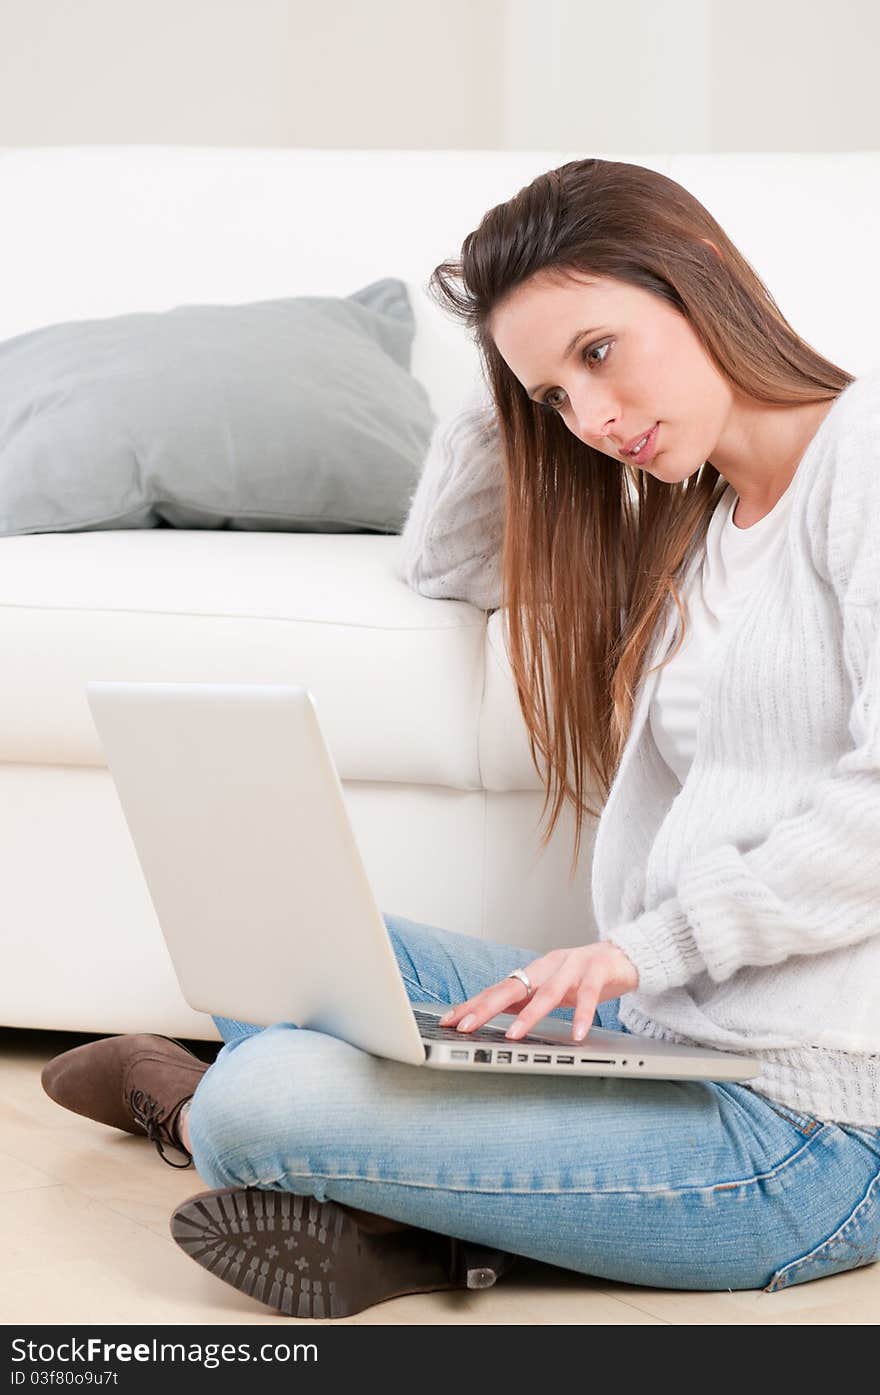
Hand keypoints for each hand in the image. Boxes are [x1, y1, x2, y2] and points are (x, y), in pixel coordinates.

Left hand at [438, 941, 638, 1043]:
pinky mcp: (599, 970)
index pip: (498, 989)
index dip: (474, 1005)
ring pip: (550, 993)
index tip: (449, 1021)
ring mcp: (574, 966)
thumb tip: (493, 1016)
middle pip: (514, 986)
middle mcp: (549, 966)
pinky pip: (590, 995)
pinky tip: (577, 1034)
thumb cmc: (584, 975)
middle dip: (487, 1007)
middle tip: (466, 1026)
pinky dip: (583, 1015)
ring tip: (514, 1035)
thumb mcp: (551, 989)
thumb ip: (527, 1001)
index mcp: (535, 972)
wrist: (624, 955)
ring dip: (530, 1015)